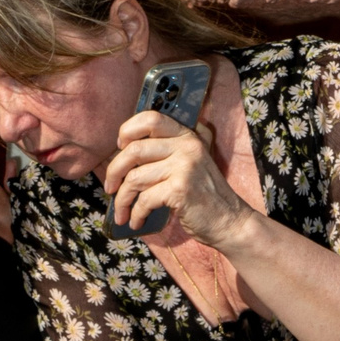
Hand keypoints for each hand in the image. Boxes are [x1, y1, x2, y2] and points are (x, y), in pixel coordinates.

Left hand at [100, 110, 251, 247]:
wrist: (229, 222)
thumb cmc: (204, 196)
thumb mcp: (191, 164)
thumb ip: (168, 151)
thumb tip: (126, 149)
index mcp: (187, 136)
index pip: (150, 118)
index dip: (128, 131)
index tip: (119, 148)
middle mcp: (186, 146)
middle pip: (134, 150)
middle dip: (114, 172)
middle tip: (110, 188)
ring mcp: (185, 166)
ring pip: (135, 178)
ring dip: (122, 200)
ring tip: (122, 213)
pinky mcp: (181, 189)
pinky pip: (145, 199)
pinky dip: (136, 213)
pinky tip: (136, 221)